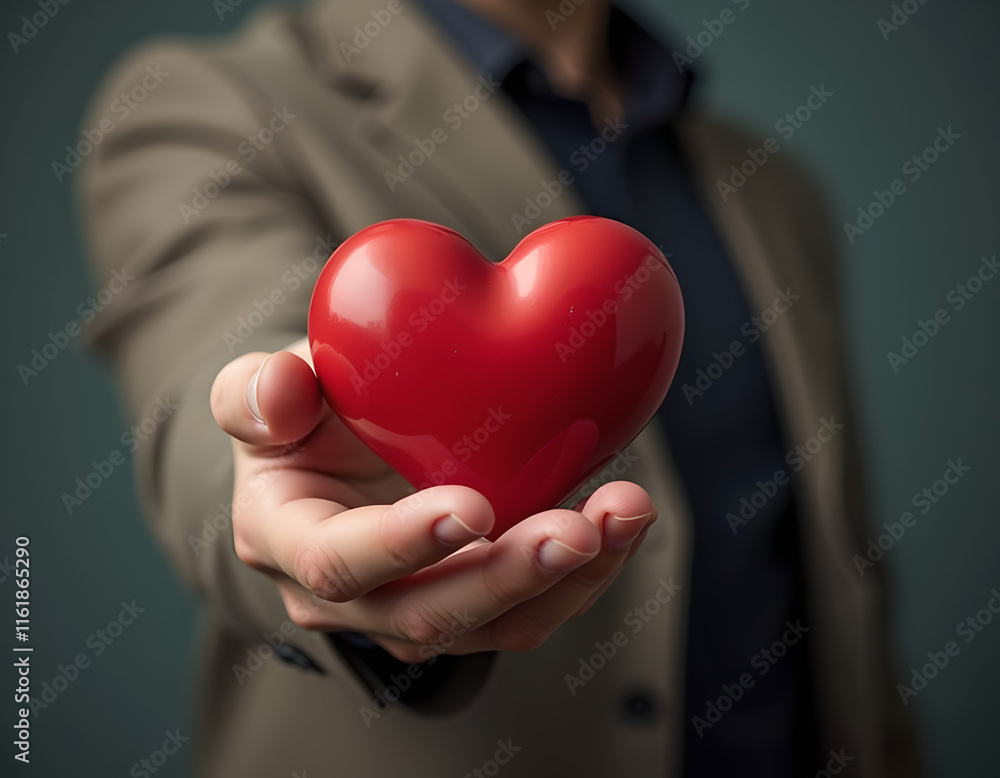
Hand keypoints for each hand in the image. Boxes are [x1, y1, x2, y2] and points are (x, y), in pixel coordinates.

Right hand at [210, 337, 656, 661]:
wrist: (335, 453)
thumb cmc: (302, 418)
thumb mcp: (259, 393)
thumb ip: (254, 392)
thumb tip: (279, 394)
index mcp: (288, 541)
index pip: (339, 563)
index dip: (403, 546)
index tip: (472, 509)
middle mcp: (354, 598)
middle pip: (432, 614)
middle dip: (509, 577)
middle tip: (576, 531)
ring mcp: (420, 609)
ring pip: (499, 623)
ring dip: (570, 579)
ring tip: (625, 514)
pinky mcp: (476, 602)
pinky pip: (535, 604)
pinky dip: (587, 568)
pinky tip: (622, 516)